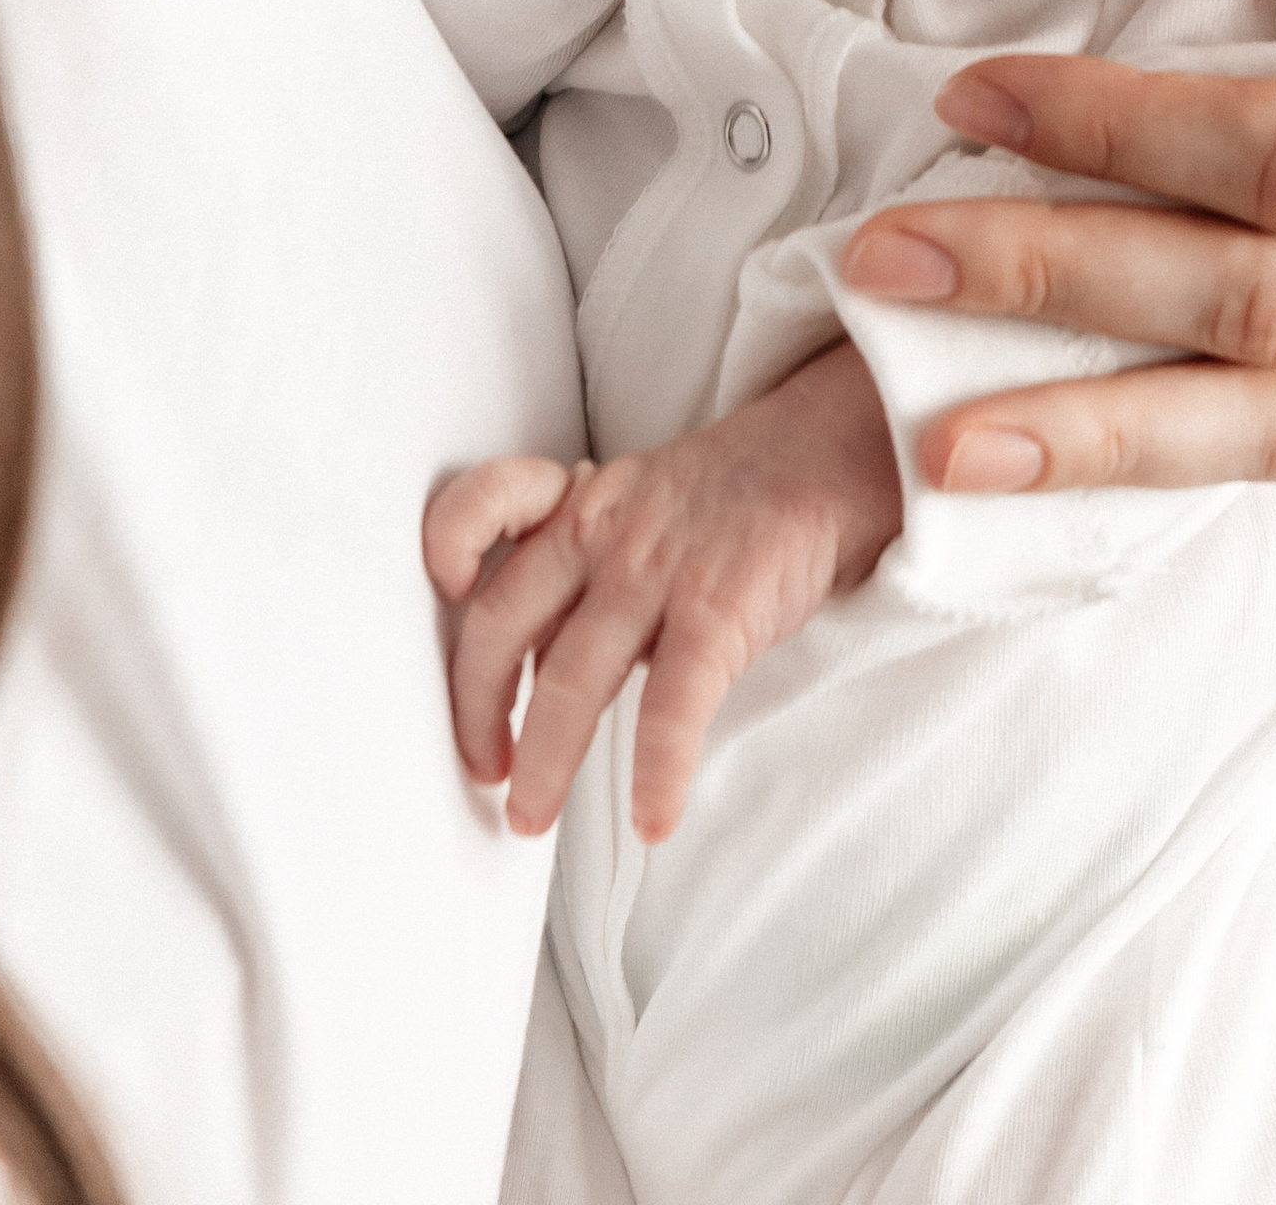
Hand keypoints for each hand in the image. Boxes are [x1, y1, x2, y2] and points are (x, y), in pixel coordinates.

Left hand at [421, 340, 902, 838]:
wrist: (833, 455)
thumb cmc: (734, 496)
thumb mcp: (641, 502)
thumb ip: (585, 565)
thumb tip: (532, 659)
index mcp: (582, 500)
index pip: (488, 506)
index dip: (449, 547)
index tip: (441, 599)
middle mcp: (604, 528)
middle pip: (503, 622)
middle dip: (476, 709)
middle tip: (484, 770)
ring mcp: (658, 567)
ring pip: (570, 678)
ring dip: (543, 762)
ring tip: (531, 817)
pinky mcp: (719, 608)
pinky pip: (672, 707)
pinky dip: (657, 774)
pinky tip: (655, 819)